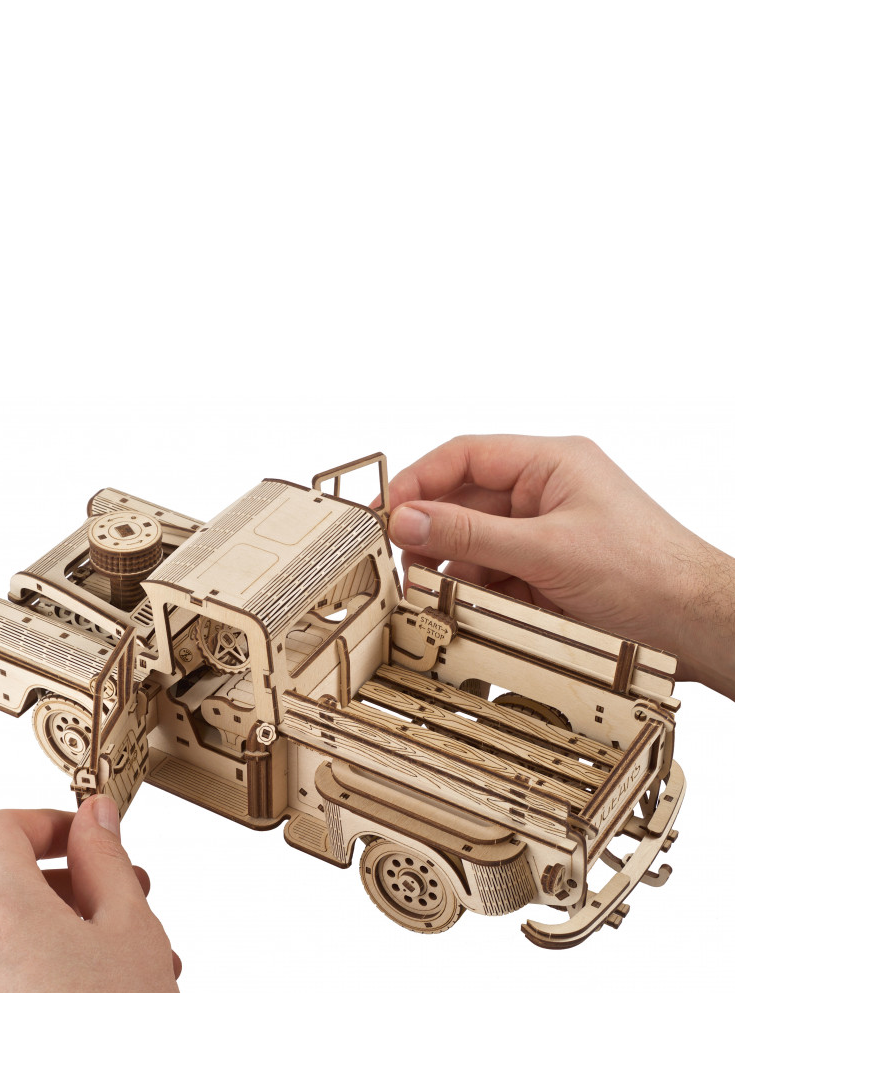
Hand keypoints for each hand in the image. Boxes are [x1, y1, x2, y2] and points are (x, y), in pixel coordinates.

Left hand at [0, 797, 181, 991]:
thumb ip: (106, 861)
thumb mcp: (131, 930)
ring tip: (130, 962)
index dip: (46, 823)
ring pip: (12, 940)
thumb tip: (93, 820)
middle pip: (7, 887)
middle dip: (74, 887)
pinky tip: (102, 991)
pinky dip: (48, 974)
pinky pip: (3, 982)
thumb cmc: (118, 1032)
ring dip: (69, 935)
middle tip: (129, 901)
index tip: (85, 836)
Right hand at [387, 434, 734, 698]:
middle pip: (465, 503)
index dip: (419, 481)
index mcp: (551, 461)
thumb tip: (409, 519)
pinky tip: (466, 610)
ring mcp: (547, 534)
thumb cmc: (646, 571)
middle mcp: (547, 491)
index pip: (465, 455)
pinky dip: (476, 594)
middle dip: (432, 534)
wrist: (694, 623)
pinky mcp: (549, 574)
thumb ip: (471, 533)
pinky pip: (496, 577)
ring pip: (477, 545)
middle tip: (401, 564)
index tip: (385, 512)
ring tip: (431, 594)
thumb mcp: (545, 550)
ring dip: (453, 570)